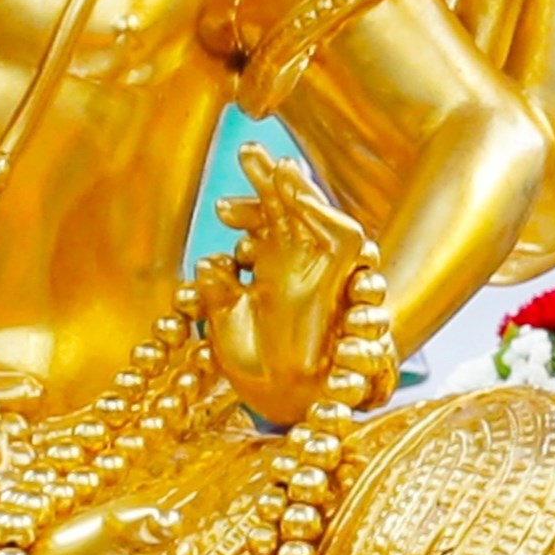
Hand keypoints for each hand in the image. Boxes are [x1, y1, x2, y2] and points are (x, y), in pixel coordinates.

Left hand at [205, 147, 376, 425]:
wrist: (284, 405)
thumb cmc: (255, 372)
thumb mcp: (223, 325)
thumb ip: (219, 292)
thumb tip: (211, 261)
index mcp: (270, 273)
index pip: (264, 226)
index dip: (247, 209)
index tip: (220, 207)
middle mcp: (298, 268)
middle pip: (288, 211)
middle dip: (269, 181)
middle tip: (247, 148)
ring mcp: (321, 273)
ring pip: (316, 216)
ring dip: (298, 188)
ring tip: (276, 165)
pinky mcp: (340, 282)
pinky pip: (343, 237)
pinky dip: (322, 213)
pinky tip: (297, 195)